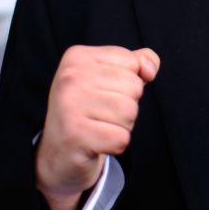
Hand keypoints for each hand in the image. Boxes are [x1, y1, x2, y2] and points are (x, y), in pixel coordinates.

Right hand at [36, 45, 159, 209]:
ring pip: (130, 112)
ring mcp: (69, 106)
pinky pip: (121, 138)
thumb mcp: (109, 76)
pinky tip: (97, 143)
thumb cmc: (89, 109)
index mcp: (78, 57)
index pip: (132, 62)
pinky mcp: (75, 135)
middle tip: (101, 114)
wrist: (58, 152)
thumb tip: (150, 69)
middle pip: (134, 87)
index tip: (103, 93)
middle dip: (127, 105)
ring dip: (122, 125)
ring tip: (99, 127)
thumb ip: (136, 62)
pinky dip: (116, 145)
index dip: (129, 82)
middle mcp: (70, 77)